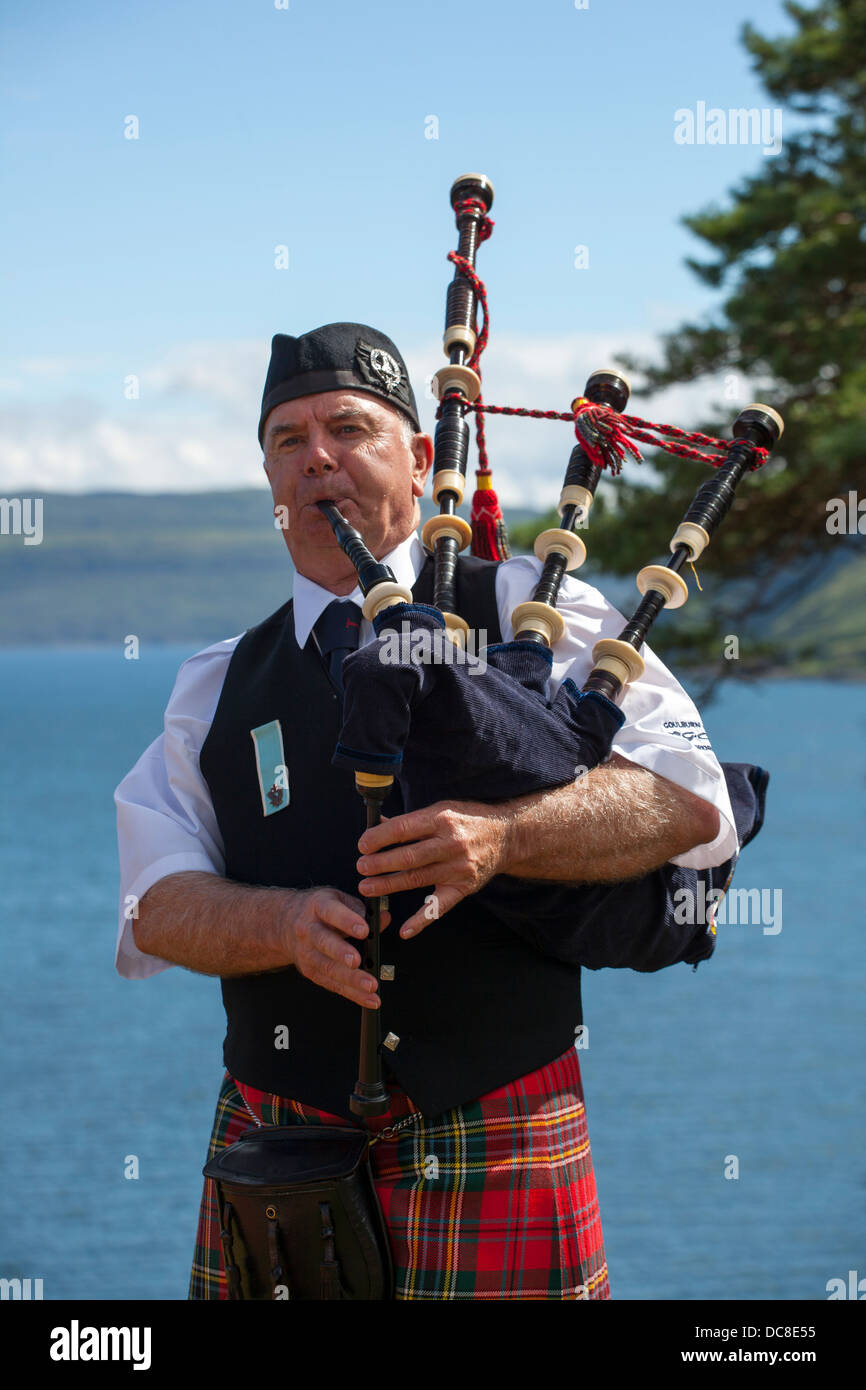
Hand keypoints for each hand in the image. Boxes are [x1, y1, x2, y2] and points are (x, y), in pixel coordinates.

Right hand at [284, 887, 389, 1008]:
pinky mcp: (310, 971)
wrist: (286, 924)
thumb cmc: (319, 911)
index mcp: (318, 906)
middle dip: (341, 953)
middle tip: (357, 961)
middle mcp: (308, 930)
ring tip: (371, 986)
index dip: (347, 921)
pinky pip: (332, 984)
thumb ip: (361, 910)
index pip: (331, 912)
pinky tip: (369, 998)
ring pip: (328, 968)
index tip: (364, 930)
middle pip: (324, 942)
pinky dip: (352, 993)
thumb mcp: (338, 900)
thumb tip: (384, 918)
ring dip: (351, 980)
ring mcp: (307, 952)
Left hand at [356, 801, 510, 938]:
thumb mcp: (440, 810)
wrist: (506, 836)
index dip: (380, 838)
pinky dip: (422, 921)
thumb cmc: (467, 820)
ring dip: (389, 885)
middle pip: (409, 856)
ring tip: (367, 887)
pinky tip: (405, 930)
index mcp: (441, 819)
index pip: (404, 829)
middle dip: (381, 863)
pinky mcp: (464, 887)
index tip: (363, 845)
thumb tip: (377, 825)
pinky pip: (440, 907)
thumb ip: (410, 821)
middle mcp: (451, 843)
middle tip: (361, 867)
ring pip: (417, 879)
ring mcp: (458, 868)